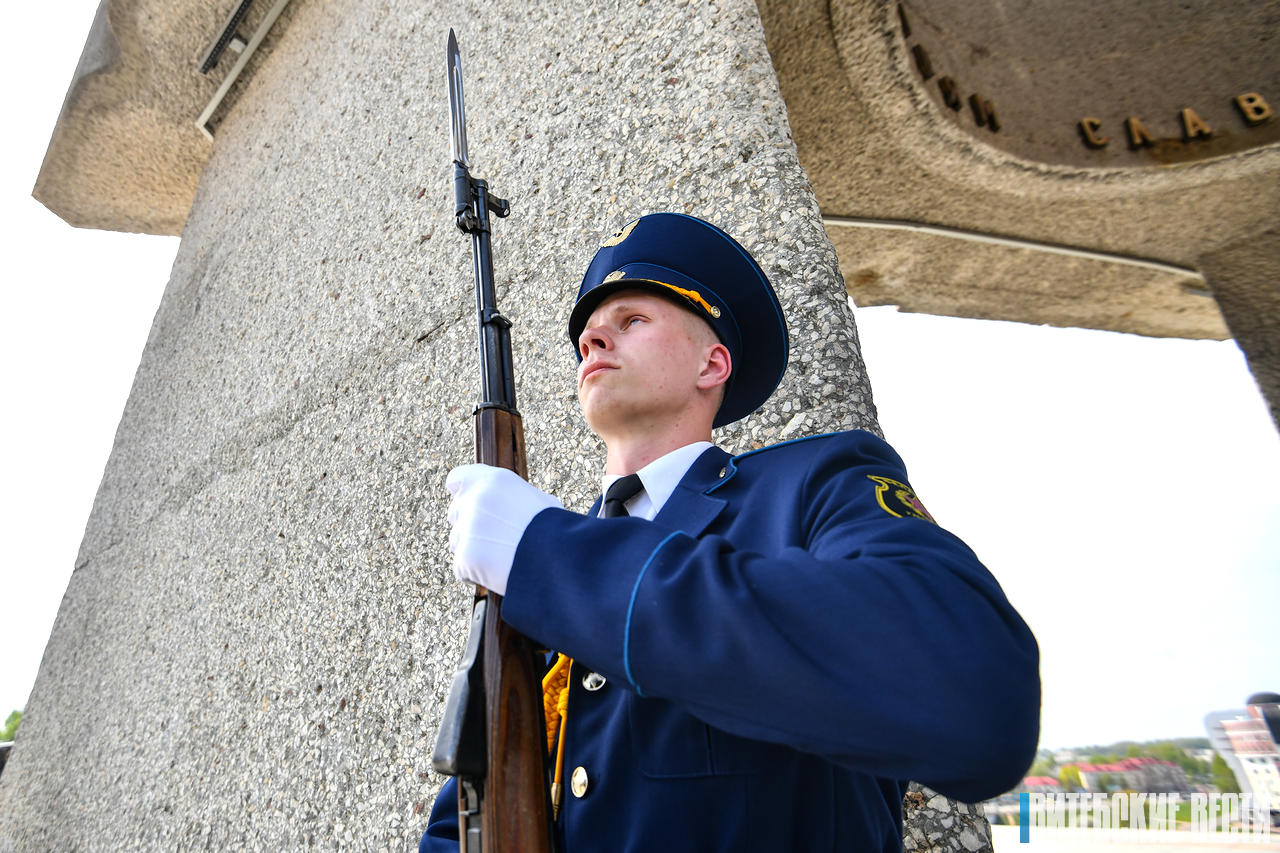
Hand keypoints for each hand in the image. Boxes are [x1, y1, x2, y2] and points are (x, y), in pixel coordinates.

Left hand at [445, 464, 563, 595]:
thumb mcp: (538, 500)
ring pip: (456, 542)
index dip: (462, 493)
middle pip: (454, 513)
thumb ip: (510, 497)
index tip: (469, 504)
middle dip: (468, 527)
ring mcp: (468, 527)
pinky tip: (499, 571)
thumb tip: (503, 503)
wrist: (559, 559)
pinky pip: (461, 568)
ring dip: (471, 551)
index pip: (457, 478)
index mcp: (494, 480)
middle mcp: (476, 499)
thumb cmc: (556, 531)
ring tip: (501, 557)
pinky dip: (475, 574)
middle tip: (493, 539)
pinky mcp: (465, 556)